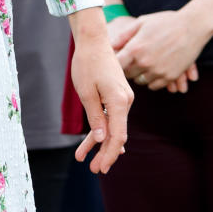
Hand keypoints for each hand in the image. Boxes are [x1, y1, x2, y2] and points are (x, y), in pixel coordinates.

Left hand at [71, 28, 133, 173]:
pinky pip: (111, 117)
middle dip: (106, 154)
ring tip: (87, 161)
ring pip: (113, 127)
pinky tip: (97, 144)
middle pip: (118, 134)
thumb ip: (96, 117)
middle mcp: (125, 101)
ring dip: (100, 144)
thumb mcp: (86, 93)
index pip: (118, 135)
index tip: (102, 168)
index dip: (110, 154)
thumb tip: (103, 139)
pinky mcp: (117, 96)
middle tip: (95, 170)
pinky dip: (102, 130)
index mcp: (119, 101)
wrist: (93, 41)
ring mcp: (123, 98)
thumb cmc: (87, 64)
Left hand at [117, 8, 209, 91]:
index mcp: (135, 48)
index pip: (116, 65)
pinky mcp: (170, 77)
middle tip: (132, 60)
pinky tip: (155, 68)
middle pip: (127, 75)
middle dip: (127, 68)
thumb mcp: (142, 23)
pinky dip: (153, 80)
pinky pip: (154, 86)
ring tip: (146, 62)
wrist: (193, 26)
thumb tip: (108, 46)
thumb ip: (123, 36)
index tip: (117, 60)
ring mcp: (158, 71)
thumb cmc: (165, 22)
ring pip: (140, 81)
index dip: (115, 63)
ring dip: (140, 75)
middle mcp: (145, 62)